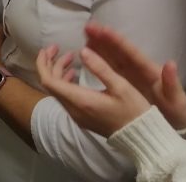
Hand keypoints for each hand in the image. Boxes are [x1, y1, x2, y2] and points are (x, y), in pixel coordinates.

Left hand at [36, 42, 164, 137]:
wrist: (141, 137)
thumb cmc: (133, 110)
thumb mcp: (121, 86)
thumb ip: (100, 68)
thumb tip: (82, 50)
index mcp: (81, 101)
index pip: (49, 81)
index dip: (44, 63)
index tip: (48, 48)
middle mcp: (74, 110)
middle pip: (50, 85)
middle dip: (50, 63)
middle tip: (57, 47)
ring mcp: (77, 116)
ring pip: (58, 91)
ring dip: (58, 72)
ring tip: (70, 56)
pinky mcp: (82, 118)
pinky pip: (65, 97)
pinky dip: (65, 82)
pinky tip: (74, 73)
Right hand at [81, 23, 185, 128]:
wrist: (172, 130)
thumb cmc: (177, 114)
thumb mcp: (177, 102)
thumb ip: (172, 84)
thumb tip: (170, 63)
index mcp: (149, 71)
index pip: (131, 53)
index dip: (118, 41)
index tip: (104, 29)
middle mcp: (137, 70)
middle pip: (118, 51)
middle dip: (104, 38)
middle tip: (88, 27)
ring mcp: (129, 76)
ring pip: (111, 57)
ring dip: (99, 45)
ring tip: (85, 35)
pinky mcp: (123, 84)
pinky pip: (108, 68)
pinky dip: (98, 58)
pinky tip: (87, 53)